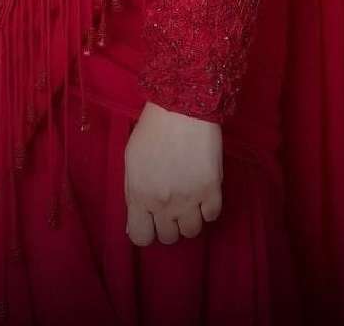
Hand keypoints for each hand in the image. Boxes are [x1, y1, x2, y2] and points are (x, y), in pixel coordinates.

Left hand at [124, 102, 222, 244]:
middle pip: (169, 237)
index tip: (152, 219)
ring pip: (192, 232)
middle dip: (169, 223)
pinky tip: (203, 189)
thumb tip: (134, 226)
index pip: (141, 238)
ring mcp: (189, 199)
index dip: (147, 230)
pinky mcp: (212, 190)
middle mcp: (163, 203)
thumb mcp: (132, 161)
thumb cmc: (152, 130)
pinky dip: (208, 206)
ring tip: (189, 197)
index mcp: (139, 195)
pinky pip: (212, 216)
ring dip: (190, 218)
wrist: (182, 106)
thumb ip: (132, 195)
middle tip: (172, 203)